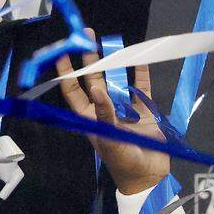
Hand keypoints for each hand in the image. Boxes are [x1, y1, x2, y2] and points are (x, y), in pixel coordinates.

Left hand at [56, 38, 168, 195]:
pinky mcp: (145, 112)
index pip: (73, 90)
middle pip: (93, 79)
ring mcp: (124, 109)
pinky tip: (140, 58)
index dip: (67, 72)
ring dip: (115, 63)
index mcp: (88, 117)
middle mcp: (103, 109)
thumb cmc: (123, 161)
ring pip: (117, 80)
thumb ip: (104, 113)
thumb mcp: (110, 138)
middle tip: (89, 36)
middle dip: (90, 59)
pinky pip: (142, 88)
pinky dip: (141, 74)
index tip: (63, 51)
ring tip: (111, 43)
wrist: (149, 177)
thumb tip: (95, 88)